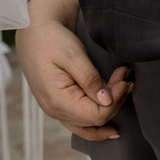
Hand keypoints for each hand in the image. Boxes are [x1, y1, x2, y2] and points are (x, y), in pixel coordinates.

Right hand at [15, 19, 129, 138]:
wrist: (33, 31)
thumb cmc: (50, 38)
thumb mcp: (73, 55)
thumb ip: (90, 79)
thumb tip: (107, 101)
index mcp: (57, 100)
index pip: (96, 115)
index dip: (115, 101)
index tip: (124, 80)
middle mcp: (54, 110)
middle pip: (95, 119)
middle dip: (115, 100)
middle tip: (125, 78)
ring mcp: (55, 110)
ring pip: (88, 124)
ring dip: (109, 109)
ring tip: (123, 91)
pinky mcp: (58, 104)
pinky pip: (79, 123)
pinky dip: (96, 124)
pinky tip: (109, 128)